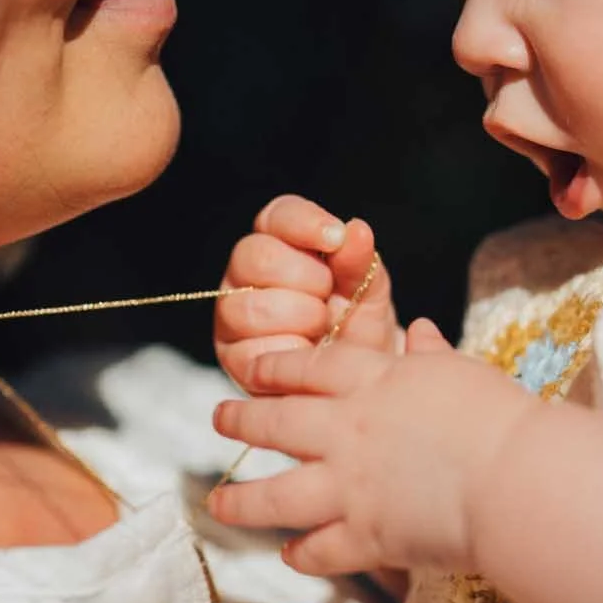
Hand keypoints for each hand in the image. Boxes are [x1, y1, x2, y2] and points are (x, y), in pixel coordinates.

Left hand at [210, 330, 529, 576]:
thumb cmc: (500, 417)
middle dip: (240, 421)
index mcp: (373, 383)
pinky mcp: (365, 537)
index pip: (308, 369)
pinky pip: (320, 550)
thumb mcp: (462, 371)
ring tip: (219, 503)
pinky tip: (290, 555)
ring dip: (241, 501)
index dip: (274, 369)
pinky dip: (302, 555)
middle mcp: (347, 432)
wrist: (514, 477)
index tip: (251, 371)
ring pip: (275, 496)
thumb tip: (420, 330)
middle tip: (218, 419)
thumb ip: (431, 356)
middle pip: (275, 423)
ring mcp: (349, 487)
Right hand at [215, 197, 397, 394]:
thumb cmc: (358, 331)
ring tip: (323, 329)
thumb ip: (361, 265)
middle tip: (331, 299)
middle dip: (306, 278)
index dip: (304, 223)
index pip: (277, 216)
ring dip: (299, 317)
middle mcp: (247, 275)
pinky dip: (288, 351)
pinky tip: (307, 353)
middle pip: (255, 255)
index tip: (336, 238)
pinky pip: (250, 349)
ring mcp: (233, 315)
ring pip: (249, 304)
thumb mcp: (369, 296)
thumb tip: (356, 230)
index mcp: (279, 245)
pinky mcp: (233, 357)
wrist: (356, 386)